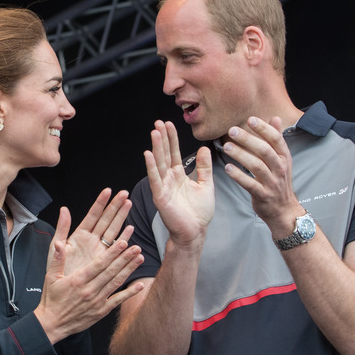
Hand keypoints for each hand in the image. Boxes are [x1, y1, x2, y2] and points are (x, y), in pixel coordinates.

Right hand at [36, 236, 143, 343]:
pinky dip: (130, 293)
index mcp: (78, 280)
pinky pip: (118, 300)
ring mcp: (97, 301)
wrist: (52, 324)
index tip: (123, 243)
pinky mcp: (101, 311)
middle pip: (111, 271)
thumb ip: (57, 259)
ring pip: (116, 282)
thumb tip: (58, 244)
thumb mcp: (50, 277)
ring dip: (129, 270)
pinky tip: (140, 285)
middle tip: (137, 247)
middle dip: (125, 258)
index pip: (99, 264)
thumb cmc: (51, 299)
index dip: (112, 253)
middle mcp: (89, 290)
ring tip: (140, 259)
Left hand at [48, 189, 134, 276]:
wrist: (64, 294)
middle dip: (115, 206)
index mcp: (79, 235)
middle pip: (106, 220)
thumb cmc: (57, 271)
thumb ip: (62, 228)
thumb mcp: (56, 248)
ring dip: (121, 217)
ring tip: (129, 204)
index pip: (92, 215)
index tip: (108, 190)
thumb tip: (64, 209)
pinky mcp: (105, 260)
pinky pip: (116, 247)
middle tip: (124, 193)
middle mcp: (91, 240)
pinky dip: (123, 238)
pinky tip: (130, 229)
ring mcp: (99, 250)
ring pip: (113, 230)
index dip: (100, 203)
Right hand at [144, 120, 213, 246]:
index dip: (172, 138)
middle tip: (158, 122)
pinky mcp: (160, 197)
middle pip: (164, 154)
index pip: (173, 153)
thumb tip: (204, 148)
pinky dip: (151, 166)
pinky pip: (155, 179)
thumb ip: (204, 167)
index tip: (169, 123)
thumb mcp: (206, 185)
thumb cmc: (199, 213)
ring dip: (156, 147)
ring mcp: (163, 187)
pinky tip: (148, 154)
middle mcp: (169, 179)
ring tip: (154, 132)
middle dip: (162, 138)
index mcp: (179, 176)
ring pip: (158, 163)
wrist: (195, 232)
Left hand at [221, 116, 302, 237]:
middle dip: (248, 139)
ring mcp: (272, 183)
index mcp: (284, 157)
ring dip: (241, 155)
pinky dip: (238, 176)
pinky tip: (227, 168)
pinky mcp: (263, 195)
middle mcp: (280, 168)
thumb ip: (276, 139)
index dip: (264, 128)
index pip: (276, 139)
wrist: (284, 210)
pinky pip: (250, 184)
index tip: (250, 119)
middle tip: (232, 131)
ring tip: (227, 147)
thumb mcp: (282, 160)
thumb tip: (275, 118)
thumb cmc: (279, 182)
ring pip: (257, 166)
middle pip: (264, 150)